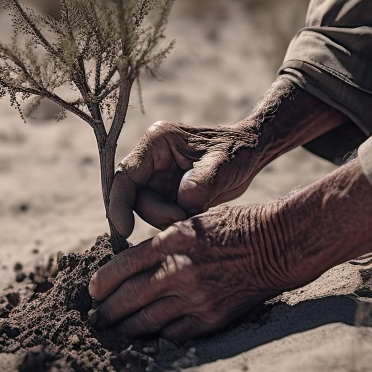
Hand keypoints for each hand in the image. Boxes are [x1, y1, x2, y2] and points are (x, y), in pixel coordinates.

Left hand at [89, 203, 287, 340]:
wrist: (276, 246)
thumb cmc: (233, 227)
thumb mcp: (191, 221)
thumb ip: (161, 243)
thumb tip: (132, 265)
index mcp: (172, 241)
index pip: (123, 266)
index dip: (102, 282)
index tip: (94, 290)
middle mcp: (180, 270)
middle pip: (129, 298)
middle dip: (108, 310)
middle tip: (98, 316)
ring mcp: (195, 297)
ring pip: (146, 321)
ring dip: (126, 327)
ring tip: (116, 328)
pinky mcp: (210, 318)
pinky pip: (172, 333)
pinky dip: (156, 335)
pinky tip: (149, 334)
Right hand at [108, 120, 261, 237]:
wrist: (251, 155)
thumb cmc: (238, 152)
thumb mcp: (222, 165)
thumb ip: (200, 184)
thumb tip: (181, 205)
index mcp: (157, 142)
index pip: (125, 175)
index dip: (119, 204)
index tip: (125, 230)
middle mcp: (152, 158)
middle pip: (135, 196)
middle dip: (157, 213)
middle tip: (185, 217)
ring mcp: (158, 176)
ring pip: (147, 209)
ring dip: (167, 219)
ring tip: (197, 213)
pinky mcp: (167, 192)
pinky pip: (161, 214)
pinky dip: (174, 221)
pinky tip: (195, 216)